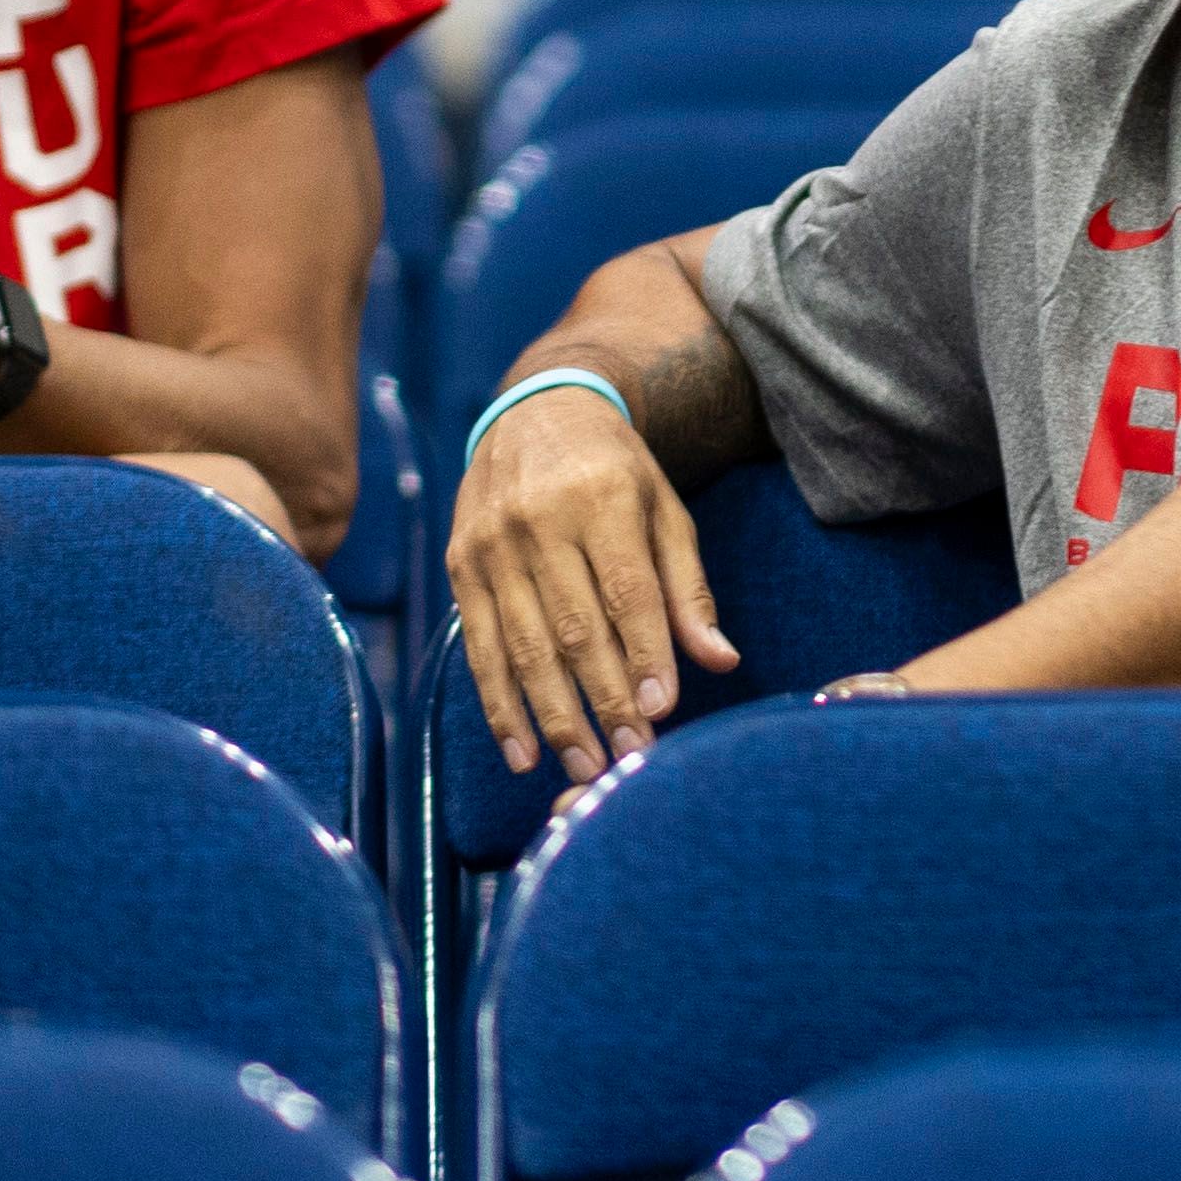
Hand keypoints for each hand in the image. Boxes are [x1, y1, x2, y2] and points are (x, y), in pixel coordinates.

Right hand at [445, 385, 736, 783]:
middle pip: (573, 627)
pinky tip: (522, 751)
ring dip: (553, 716)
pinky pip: (479, 648)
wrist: (535, 413)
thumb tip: (720, 660)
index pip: (625, 591)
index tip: (661, 711)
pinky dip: (500, 705)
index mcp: (601, 499)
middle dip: (603, 701)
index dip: (643, 654)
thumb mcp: (664, 510)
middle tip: (628, 758)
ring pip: (523, 646)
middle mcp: (538, 521)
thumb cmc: (615, 472)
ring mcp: (491, 545)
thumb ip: (688, 589)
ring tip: (583, 767)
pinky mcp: (460, 566)